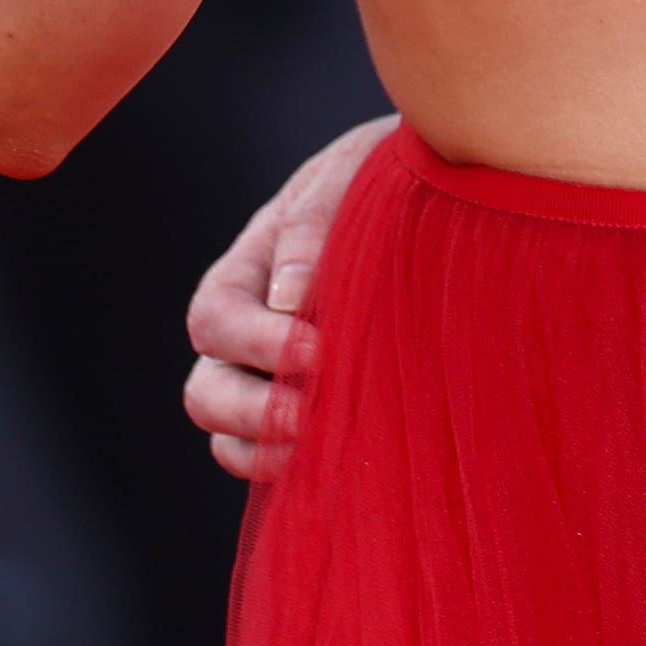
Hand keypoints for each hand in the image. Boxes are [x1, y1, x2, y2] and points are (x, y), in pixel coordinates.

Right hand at [183, 116, 391, 477]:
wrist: (439, 199)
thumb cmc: (388, 181)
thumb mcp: (351, 176)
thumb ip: (317, 224)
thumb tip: (288, 296)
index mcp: (250, 267)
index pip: (216, 318)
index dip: (257, 344)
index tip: (321, 349)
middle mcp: (248, 330)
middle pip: (206, 390)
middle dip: (254, 411)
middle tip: (314, 415)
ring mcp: (271, 376)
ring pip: (229, 435)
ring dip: (266, 448)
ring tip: (322, 445)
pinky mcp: (309, 408)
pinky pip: (269, 456)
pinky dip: (287, 468)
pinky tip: (336, 463)